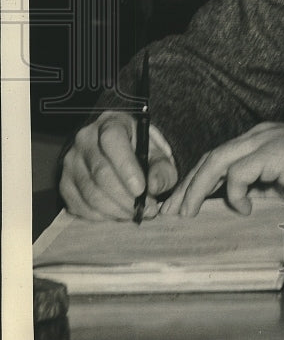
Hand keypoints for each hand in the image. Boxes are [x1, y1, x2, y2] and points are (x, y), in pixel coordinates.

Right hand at [59, 110, 177, 220]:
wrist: (122, 154)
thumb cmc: (142, 152)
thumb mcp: (159, 155)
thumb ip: (162, 170)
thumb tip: (153, 186)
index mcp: (112, 123)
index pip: (112, 140)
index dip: (126, 166)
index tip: (142, 189)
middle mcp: (86, 139)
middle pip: (101, 172)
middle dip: (126, 197)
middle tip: (145, 209)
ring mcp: (72, 162)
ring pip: (90, 192)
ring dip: (116, 209)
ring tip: (135, 213)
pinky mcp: (65, 184)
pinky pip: (80, 206)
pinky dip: (102, 216)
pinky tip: (118, 213)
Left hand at [161, 122, 283, 216]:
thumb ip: (266, 186)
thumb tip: (244, 200)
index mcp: (263, 140)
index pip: (221, 158)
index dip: (200, 181)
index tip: (186, 204)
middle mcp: (258, 135)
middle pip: (211, 158)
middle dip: (188, 185)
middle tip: (172, 211)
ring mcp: (264, 141)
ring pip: (216, 162)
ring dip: (197, 189)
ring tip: (186, 213)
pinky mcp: (270, 152)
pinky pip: (238, 173)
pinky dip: (234, 193)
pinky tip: (240, 209)